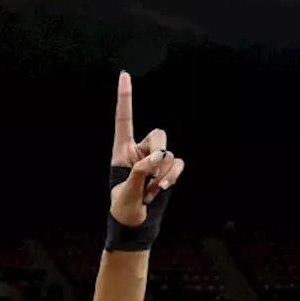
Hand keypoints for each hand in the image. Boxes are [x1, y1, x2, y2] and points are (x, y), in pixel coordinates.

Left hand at [109, 72, 185, 225]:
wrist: (135, 227)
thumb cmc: (123, 210)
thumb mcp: (126, 192)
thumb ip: (141, 172)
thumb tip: (159, 157)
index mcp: (121, 151)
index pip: (124, 119)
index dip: (125, 97)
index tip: (124, 74)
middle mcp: (139, 152)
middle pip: (159, 135)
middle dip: (159, 155)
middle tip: (151, 177)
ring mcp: (155, 161)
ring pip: (170, 152)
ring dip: (164, 173)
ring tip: (151, 192)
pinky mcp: (168, 170)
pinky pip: (178, 163)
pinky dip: (173, 175)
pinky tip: (163, 189)